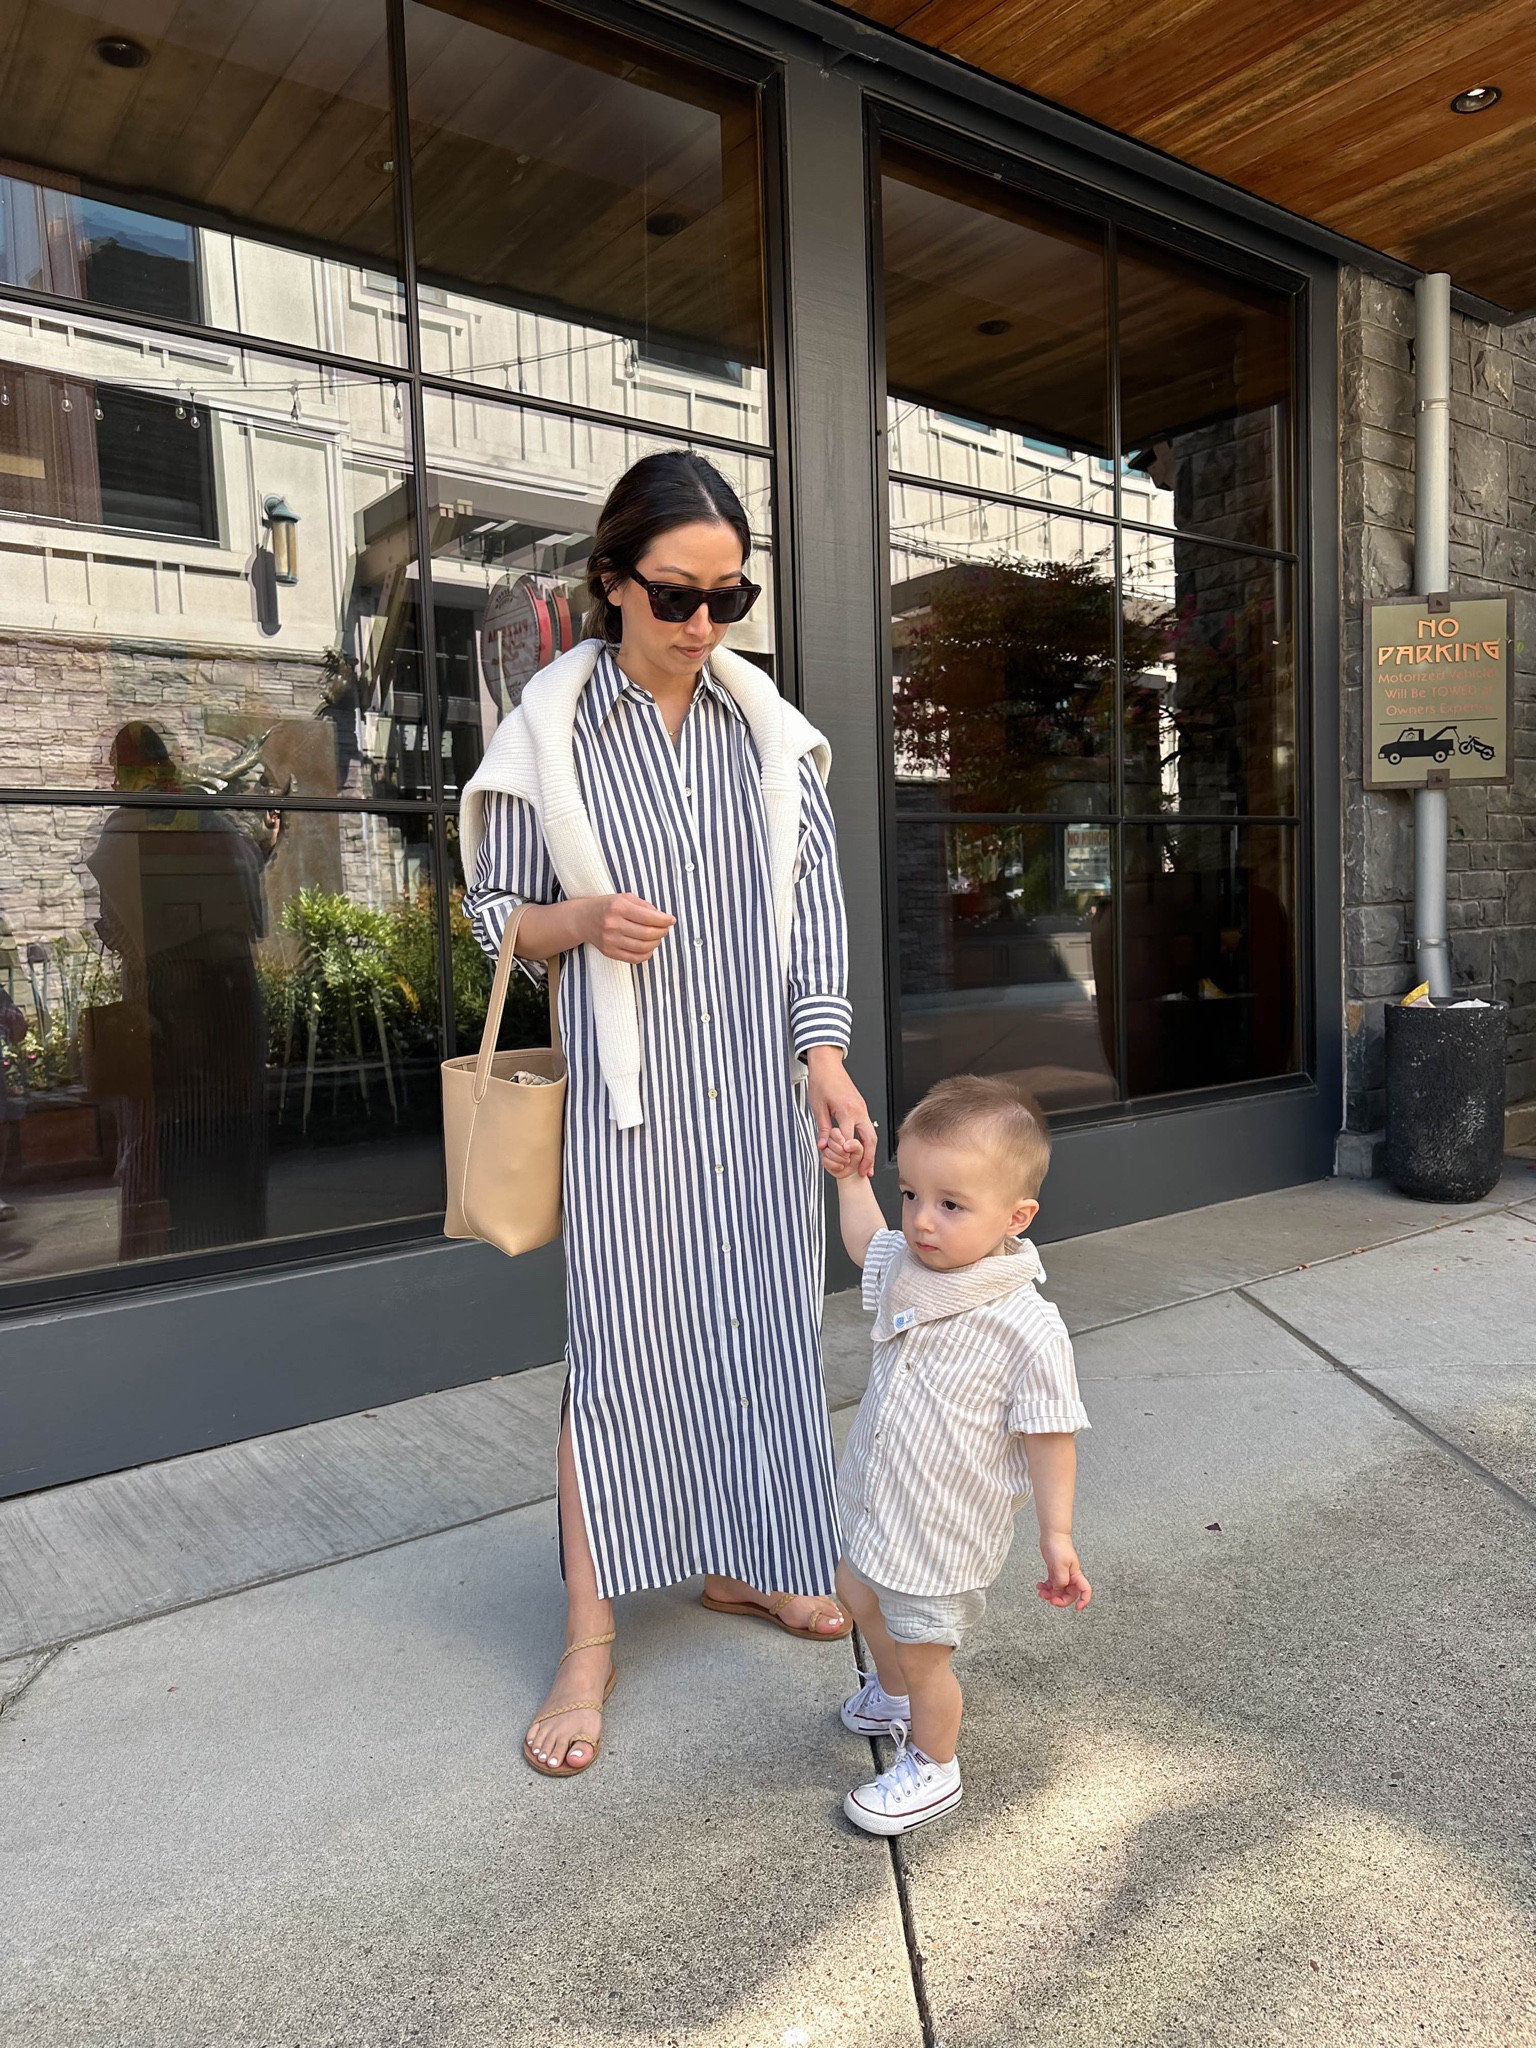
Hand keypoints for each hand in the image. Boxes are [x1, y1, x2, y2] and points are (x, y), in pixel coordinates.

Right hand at [577, 892, 674, 963]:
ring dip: (656, 943)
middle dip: (662, 932)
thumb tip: (663, 918)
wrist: (583, 919)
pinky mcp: (609, 952)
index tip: (671, 920)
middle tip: (665, 929)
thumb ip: (644, 906)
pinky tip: (649, 947)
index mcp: (618, 907)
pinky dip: (646, 954)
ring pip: (643, 947)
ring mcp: (610, 940)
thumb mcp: (624, 898)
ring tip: (657, 937)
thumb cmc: (608, 906)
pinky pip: (634, 958)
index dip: (664, 920)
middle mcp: (613, 924)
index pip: (648, 917)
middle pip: (647, 934)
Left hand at [805, 1046, 875, 1177]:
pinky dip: (867, 1140)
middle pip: (869, 1140)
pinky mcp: (861, 1107)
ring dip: (871, 1151)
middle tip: (864, 1173)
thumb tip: (822, 1146)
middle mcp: (859, 1110)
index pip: (849, 1140)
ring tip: (867, 1166)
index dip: (845, 1154)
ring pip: (872, 1134)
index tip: (842, 1165)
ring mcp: (862, 1109)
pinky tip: (863, 1149)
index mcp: (847, 1111)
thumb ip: (822, 1128)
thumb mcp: (817, 1107)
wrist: (828, 1065)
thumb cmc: (822, 1082)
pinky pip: (868, 1126)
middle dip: (868, 1158)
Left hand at [1036, 1532, 1090, 1611]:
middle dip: (1059, 1599)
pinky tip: (1039, 1585)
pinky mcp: (1054, 1571)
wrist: (1052, 1534)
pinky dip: (1045, 1587)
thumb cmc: (1059, 1546)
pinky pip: (1051, 1584)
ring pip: (1058, 1590)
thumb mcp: (1060, 1565)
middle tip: (1049, 1599)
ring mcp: (1062, 1574)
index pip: (1085, 1591)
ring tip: (1041, 1591)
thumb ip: (1061, 1581)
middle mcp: (1070, 1576)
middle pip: (1068, 1594)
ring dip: (1049, 1594)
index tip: (1077, 1609)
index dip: (1084, 1601)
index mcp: (1076, 1575)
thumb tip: (1058, 1591)